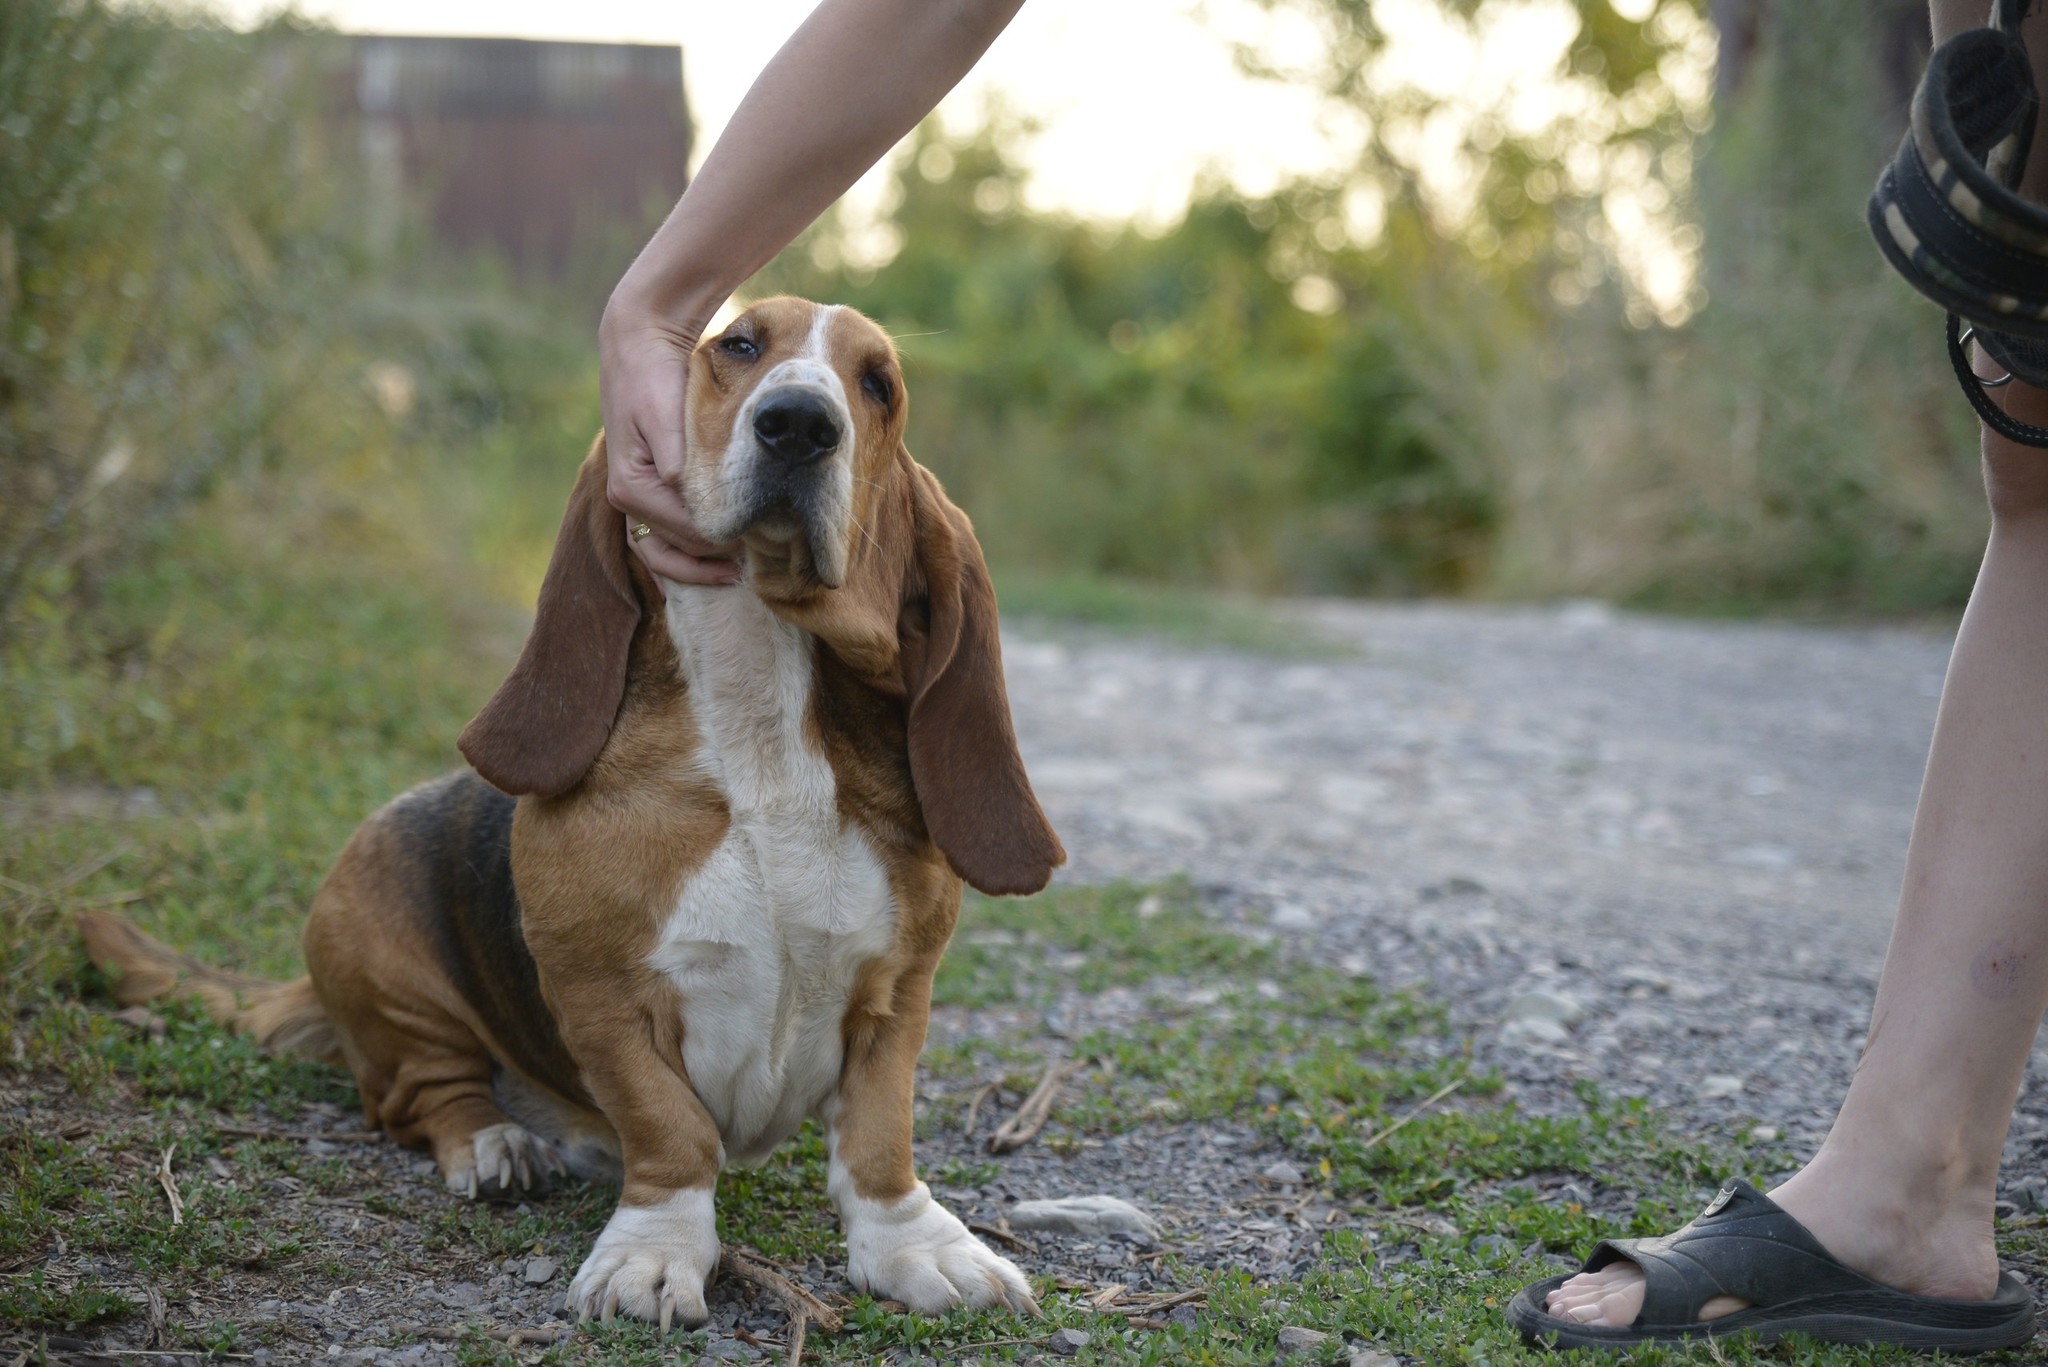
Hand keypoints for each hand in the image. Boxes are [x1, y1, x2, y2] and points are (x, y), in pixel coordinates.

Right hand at [598, 299, 741, 585]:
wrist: (640, 344)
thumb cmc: (655, 376)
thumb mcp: (664, 415)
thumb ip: (675, 460)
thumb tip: (690, 500)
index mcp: (630, 485)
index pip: (683, 529)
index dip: (723, 539)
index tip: (761, 539)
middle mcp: (626, 498)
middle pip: (678, 545)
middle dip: (717, 555)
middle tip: (765, 556)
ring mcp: (635, 495)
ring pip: (670, 549)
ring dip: (705, 561)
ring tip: (746, 570)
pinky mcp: (647, 488)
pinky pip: (666, 536)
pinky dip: (691, 554)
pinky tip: (723, 563)